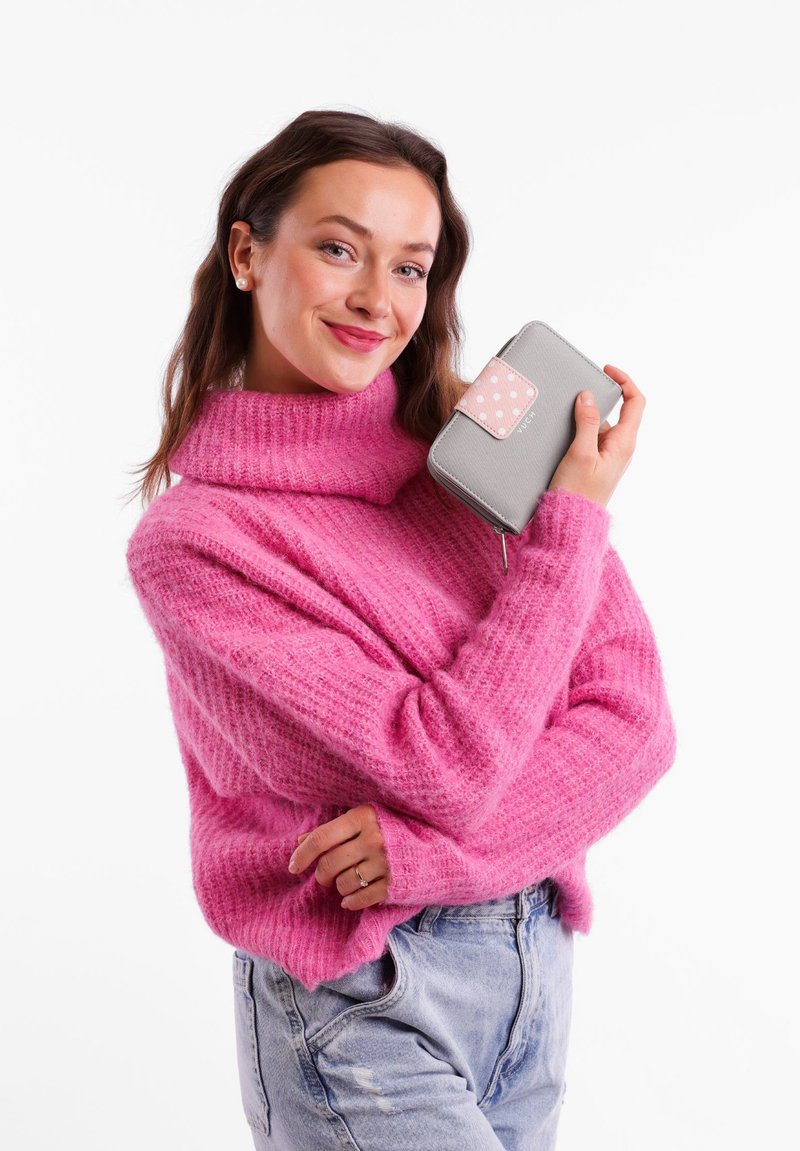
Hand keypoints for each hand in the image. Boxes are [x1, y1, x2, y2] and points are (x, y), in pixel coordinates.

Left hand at [287, 804, 389, 910]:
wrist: (437, 845)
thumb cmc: (393, 828)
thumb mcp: (364, 820)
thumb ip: (332, 829)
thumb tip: (299, 842)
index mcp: (363, 817)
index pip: (322, 838)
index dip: (302, 855)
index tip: (293, 866)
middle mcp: (373, 839)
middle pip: (329, 864)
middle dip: (321, 875)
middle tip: (325, 876)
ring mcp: (385, 863)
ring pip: (342, 884)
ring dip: (339, 887)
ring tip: (347, 881)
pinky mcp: (394, 883)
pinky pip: (360, 899)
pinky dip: (351, 901)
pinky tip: (351, 898)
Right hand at [547, 364, 644, 508]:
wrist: (571, 523)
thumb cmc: (577, 493)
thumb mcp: (581, 453)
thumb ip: (587, 422)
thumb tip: (588, 396)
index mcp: (624, 443)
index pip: (635, 402)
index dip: (625, 381)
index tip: (606, 370)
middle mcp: (620, 448)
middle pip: (617, 411)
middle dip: (599, 398)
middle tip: (578, 392)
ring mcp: (608, 455)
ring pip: (601, 425)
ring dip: (584, 417)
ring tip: (564, 418)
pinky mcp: (595, 463)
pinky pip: (590, 438)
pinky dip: (579, 431)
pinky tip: (562, 436)